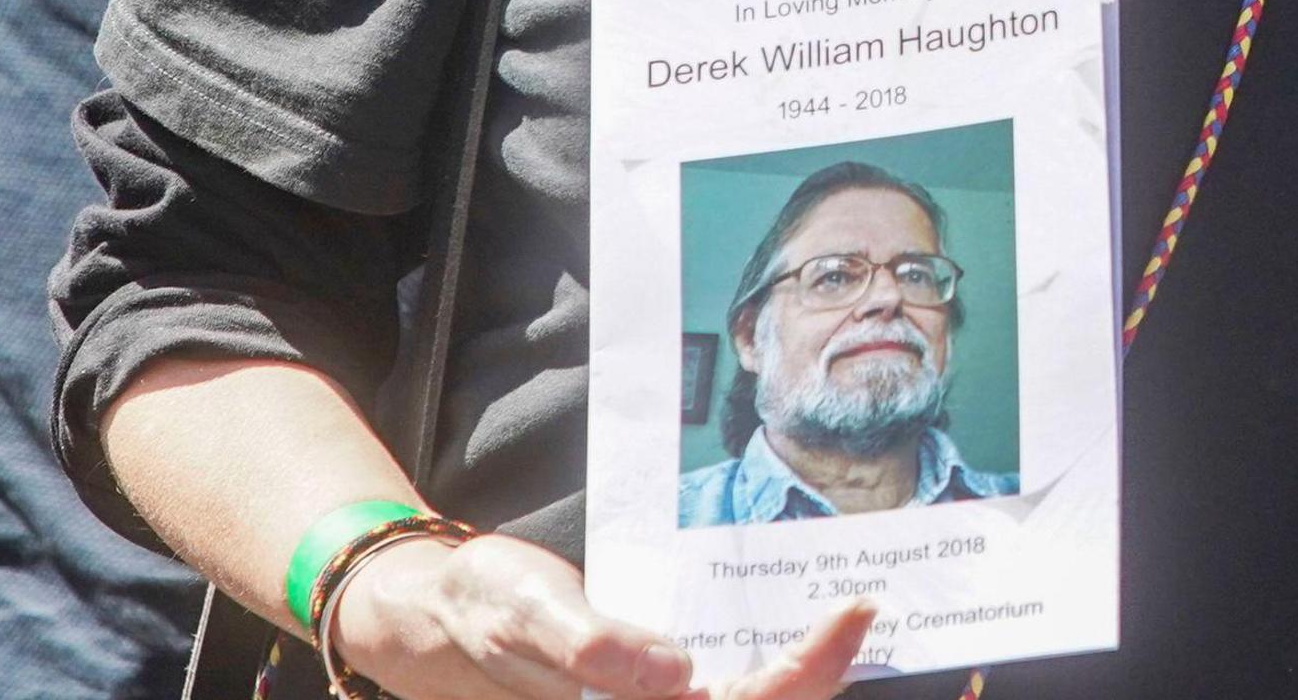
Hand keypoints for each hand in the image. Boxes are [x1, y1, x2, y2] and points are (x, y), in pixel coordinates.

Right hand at [325, 531, 869, 699]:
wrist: (434, 614)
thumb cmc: (479, 607)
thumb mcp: (527, 612)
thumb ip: (593, 646)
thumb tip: (674, 673)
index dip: (803, 675)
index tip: (852, 616)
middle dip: (818, 674)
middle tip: (863, 609)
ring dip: (803, 677)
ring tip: (848, 622)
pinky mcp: (652, 693)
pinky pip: (724, 690)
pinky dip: (773, 670)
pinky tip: (803, 637)